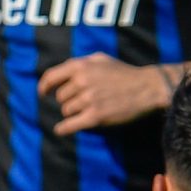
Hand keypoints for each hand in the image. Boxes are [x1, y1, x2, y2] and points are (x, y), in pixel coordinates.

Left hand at [38, 55, 168, 135]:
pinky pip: (69, 125)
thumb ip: (80, 64)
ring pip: (66, 111)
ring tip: (89, 109)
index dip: (44, 87)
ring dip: (74, 113)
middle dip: (68, 101)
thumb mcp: (100, 60)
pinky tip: (61, 130)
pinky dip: (63, 129)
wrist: (147, 87)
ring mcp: (88, 99)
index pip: (50, 77)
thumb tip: (60, 74)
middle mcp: (82, 81)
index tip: (43, 94)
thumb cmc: (123, 73)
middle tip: (83, 102)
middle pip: (60, 98)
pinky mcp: (95, 116)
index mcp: (80, 66)